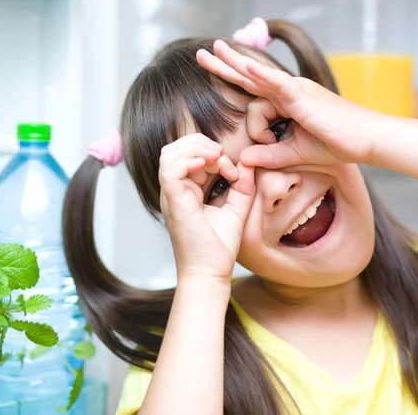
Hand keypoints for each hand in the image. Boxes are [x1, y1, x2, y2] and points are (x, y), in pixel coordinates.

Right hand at [159, 133, 254, 282]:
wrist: (211, 273)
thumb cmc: (219, 247)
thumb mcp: (236, 209)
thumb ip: (242, 185)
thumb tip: (247, 162)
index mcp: (188, 191)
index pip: (190, 156)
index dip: (214, 153)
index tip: (235, 172)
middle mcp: (176, 191)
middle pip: (177, 149)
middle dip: (202, 143)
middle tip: (222, 156)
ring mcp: (172, 196)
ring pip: (170, 154)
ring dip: (195, 148)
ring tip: (216, 157)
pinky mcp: (173, 202)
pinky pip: (170, 169)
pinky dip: (189, 159)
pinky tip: (208, 165)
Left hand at [196, 40, 382, 167]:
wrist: (366, 140)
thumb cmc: (337, 145)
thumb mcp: (295, 154)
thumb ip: (270, 156)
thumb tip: (243, 160)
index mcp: (288, 103)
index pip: (256, 102)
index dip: (254, 129)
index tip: (265, 146)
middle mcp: (289, 91)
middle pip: (251, 76)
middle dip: (226, 65)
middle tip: (203, 53)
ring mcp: (296, 90)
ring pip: (259, 78)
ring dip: (234, 62)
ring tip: (213, 48)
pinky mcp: (303, 96)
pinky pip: (277, 83)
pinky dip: (260, 75)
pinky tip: (243, 65)